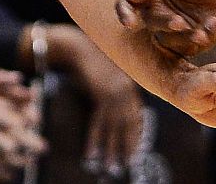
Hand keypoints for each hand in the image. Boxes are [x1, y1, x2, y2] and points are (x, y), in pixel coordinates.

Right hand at [45, 26, 144, 175]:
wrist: (79, 48)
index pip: (136, 117)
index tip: (136, 151)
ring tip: (111, 166)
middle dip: (127, 145)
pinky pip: (97, 123)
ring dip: (112, 149)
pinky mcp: (101, 94)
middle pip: (128, 124)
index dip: (136, 135)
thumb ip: (120, 89)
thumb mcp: (111, 75)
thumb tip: (123, 109)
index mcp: (130, 87)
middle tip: (127, 163)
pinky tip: (92, 154)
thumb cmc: (94, 59)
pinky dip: (94, 140)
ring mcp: (114, 93)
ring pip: (114, 127)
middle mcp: (126, 91)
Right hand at [117, 0, 215, 56]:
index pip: (127, 5)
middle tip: (179, 22)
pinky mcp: (190, 43)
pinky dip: (199, 38)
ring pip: (166, 40)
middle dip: (163, 24)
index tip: (129, 22)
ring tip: (201, 29)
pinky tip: (212, 25)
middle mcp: (158, 14)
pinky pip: (186, 47)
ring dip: (182, 36)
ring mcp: (174, 31)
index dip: (123, 13)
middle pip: (148, 23)